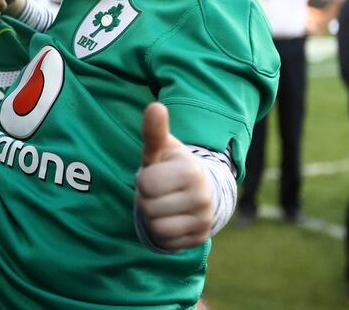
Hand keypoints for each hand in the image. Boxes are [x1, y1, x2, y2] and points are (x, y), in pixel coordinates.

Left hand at [135, 103, 213, 250]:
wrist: (194, 190)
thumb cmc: (170, 165)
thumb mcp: (160, 148)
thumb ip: (154, 130)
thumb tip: (155, 106)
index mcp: (191, 170)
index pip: (146, 184)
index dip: (143, 180)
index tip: (156, 175)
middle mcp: (203, 196)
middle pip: (149, 208)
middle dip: (147, 200)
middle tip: (159, 192)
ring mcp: (205, 219)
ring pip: (157, 227)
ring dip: (153, 217)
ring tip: (164, 204)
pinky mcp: (200, 238)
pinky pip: (167, 242)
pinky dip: (163, 233)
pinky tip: (171, 219)